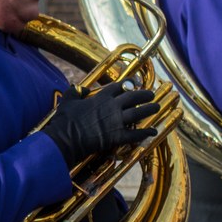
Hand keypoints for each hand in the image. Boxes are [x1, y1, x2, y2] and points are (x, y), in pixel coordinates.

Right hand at [42, 83, 159, 163]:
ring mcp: (116, 121)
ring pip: (138, 113)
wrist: (66, 138)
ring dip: (149, 110)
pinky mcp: (117, 136)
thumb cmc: (65, 119)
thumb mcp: (68, 99)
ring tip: (156, 107)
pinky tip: (153, 131)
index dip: (128, 83)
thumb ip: (76, 91)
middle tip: (151, 94)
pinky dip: (145, 132)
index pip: (119, 86)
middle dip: (144, 95)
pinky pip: (135, 134)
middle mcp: (112, 106)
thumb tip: (83, 89)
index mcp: (101, 96)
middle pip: (133, 97)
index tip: (135, 82)